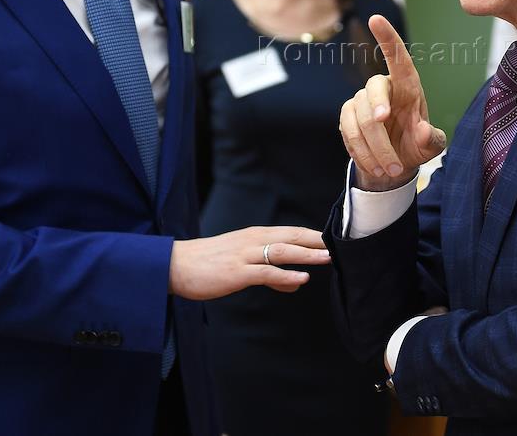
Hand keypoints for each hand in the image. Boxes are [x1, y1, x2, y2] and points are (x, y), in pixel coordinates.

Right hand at [168, 226, 329, 299]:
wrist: (174, 265)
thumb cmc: (208, 264)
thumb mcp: (242, 264)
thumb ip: (270, 272)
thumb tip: (295, 283)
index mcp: (255, 235)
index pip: (292, 232)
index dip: (315, 236)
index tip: (336, 240)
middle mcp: (253, 240)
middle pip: (293, 236)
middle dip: (318, 241)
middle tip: (342, 245)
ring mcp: (246, 255)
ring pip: (284, 251)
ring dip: (308, 253)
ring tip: (329, 257)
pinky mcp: (237, 271)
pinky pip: (267, 272)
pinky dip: (286, 275)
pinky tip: (301, 279)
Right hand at [339, 15, 445, 190]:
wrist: (394, 164)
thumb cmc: (416, 145)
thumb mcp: (431, 146)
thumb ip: (431, 139)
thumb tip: (423, 130)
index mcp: (407, 85)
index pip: (397, 57)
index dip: (387, 38)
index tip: (376, 18)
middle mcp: (383, 88)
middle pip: (374, 90)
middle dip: (378, 115)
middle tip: (389, 139)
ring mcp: (361, 101)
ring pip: (361, 118)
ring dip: (376, 149)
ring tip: (391, 169)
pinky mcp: (347, 117)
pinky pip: (349, 132)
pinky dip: (363, 154)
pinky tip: (376, 167)